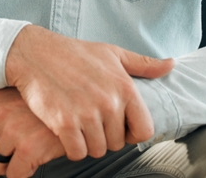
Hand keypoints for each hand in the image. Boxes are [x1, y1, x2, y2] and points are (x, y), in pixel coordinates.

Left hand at [0, 88, 64, 177]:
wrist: (80, 108)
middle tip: (2, 159)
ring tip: (22, 156)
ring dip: (7, 167)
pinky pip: (13, 175)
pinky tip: (33, 161)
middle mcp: (0, 112)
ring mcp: (14, 130)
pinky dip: (22, 173)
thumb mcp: (16, 97)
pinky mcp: (29, 148)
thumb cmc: (48, 105)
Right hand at [4, 26, 174, 161]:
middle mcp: (108, 102)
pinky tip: (66, 130)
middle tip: (91, 121)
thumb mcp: (112, 53)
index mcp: (124, 87)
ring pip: (97, 150)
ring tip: (79, 124)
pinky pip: (77, 152)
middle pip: (117, 143)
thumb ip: (143, 64)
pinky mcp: (64, 123)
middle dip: (105, 136)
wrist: (35, 53)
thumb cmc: (74, 53)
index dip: (132, 133)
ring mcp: (86, 113)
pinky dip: (72, 146)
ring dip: (88, 142)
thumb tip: (171, 65)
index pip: (144, 130)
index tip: (118, 126)